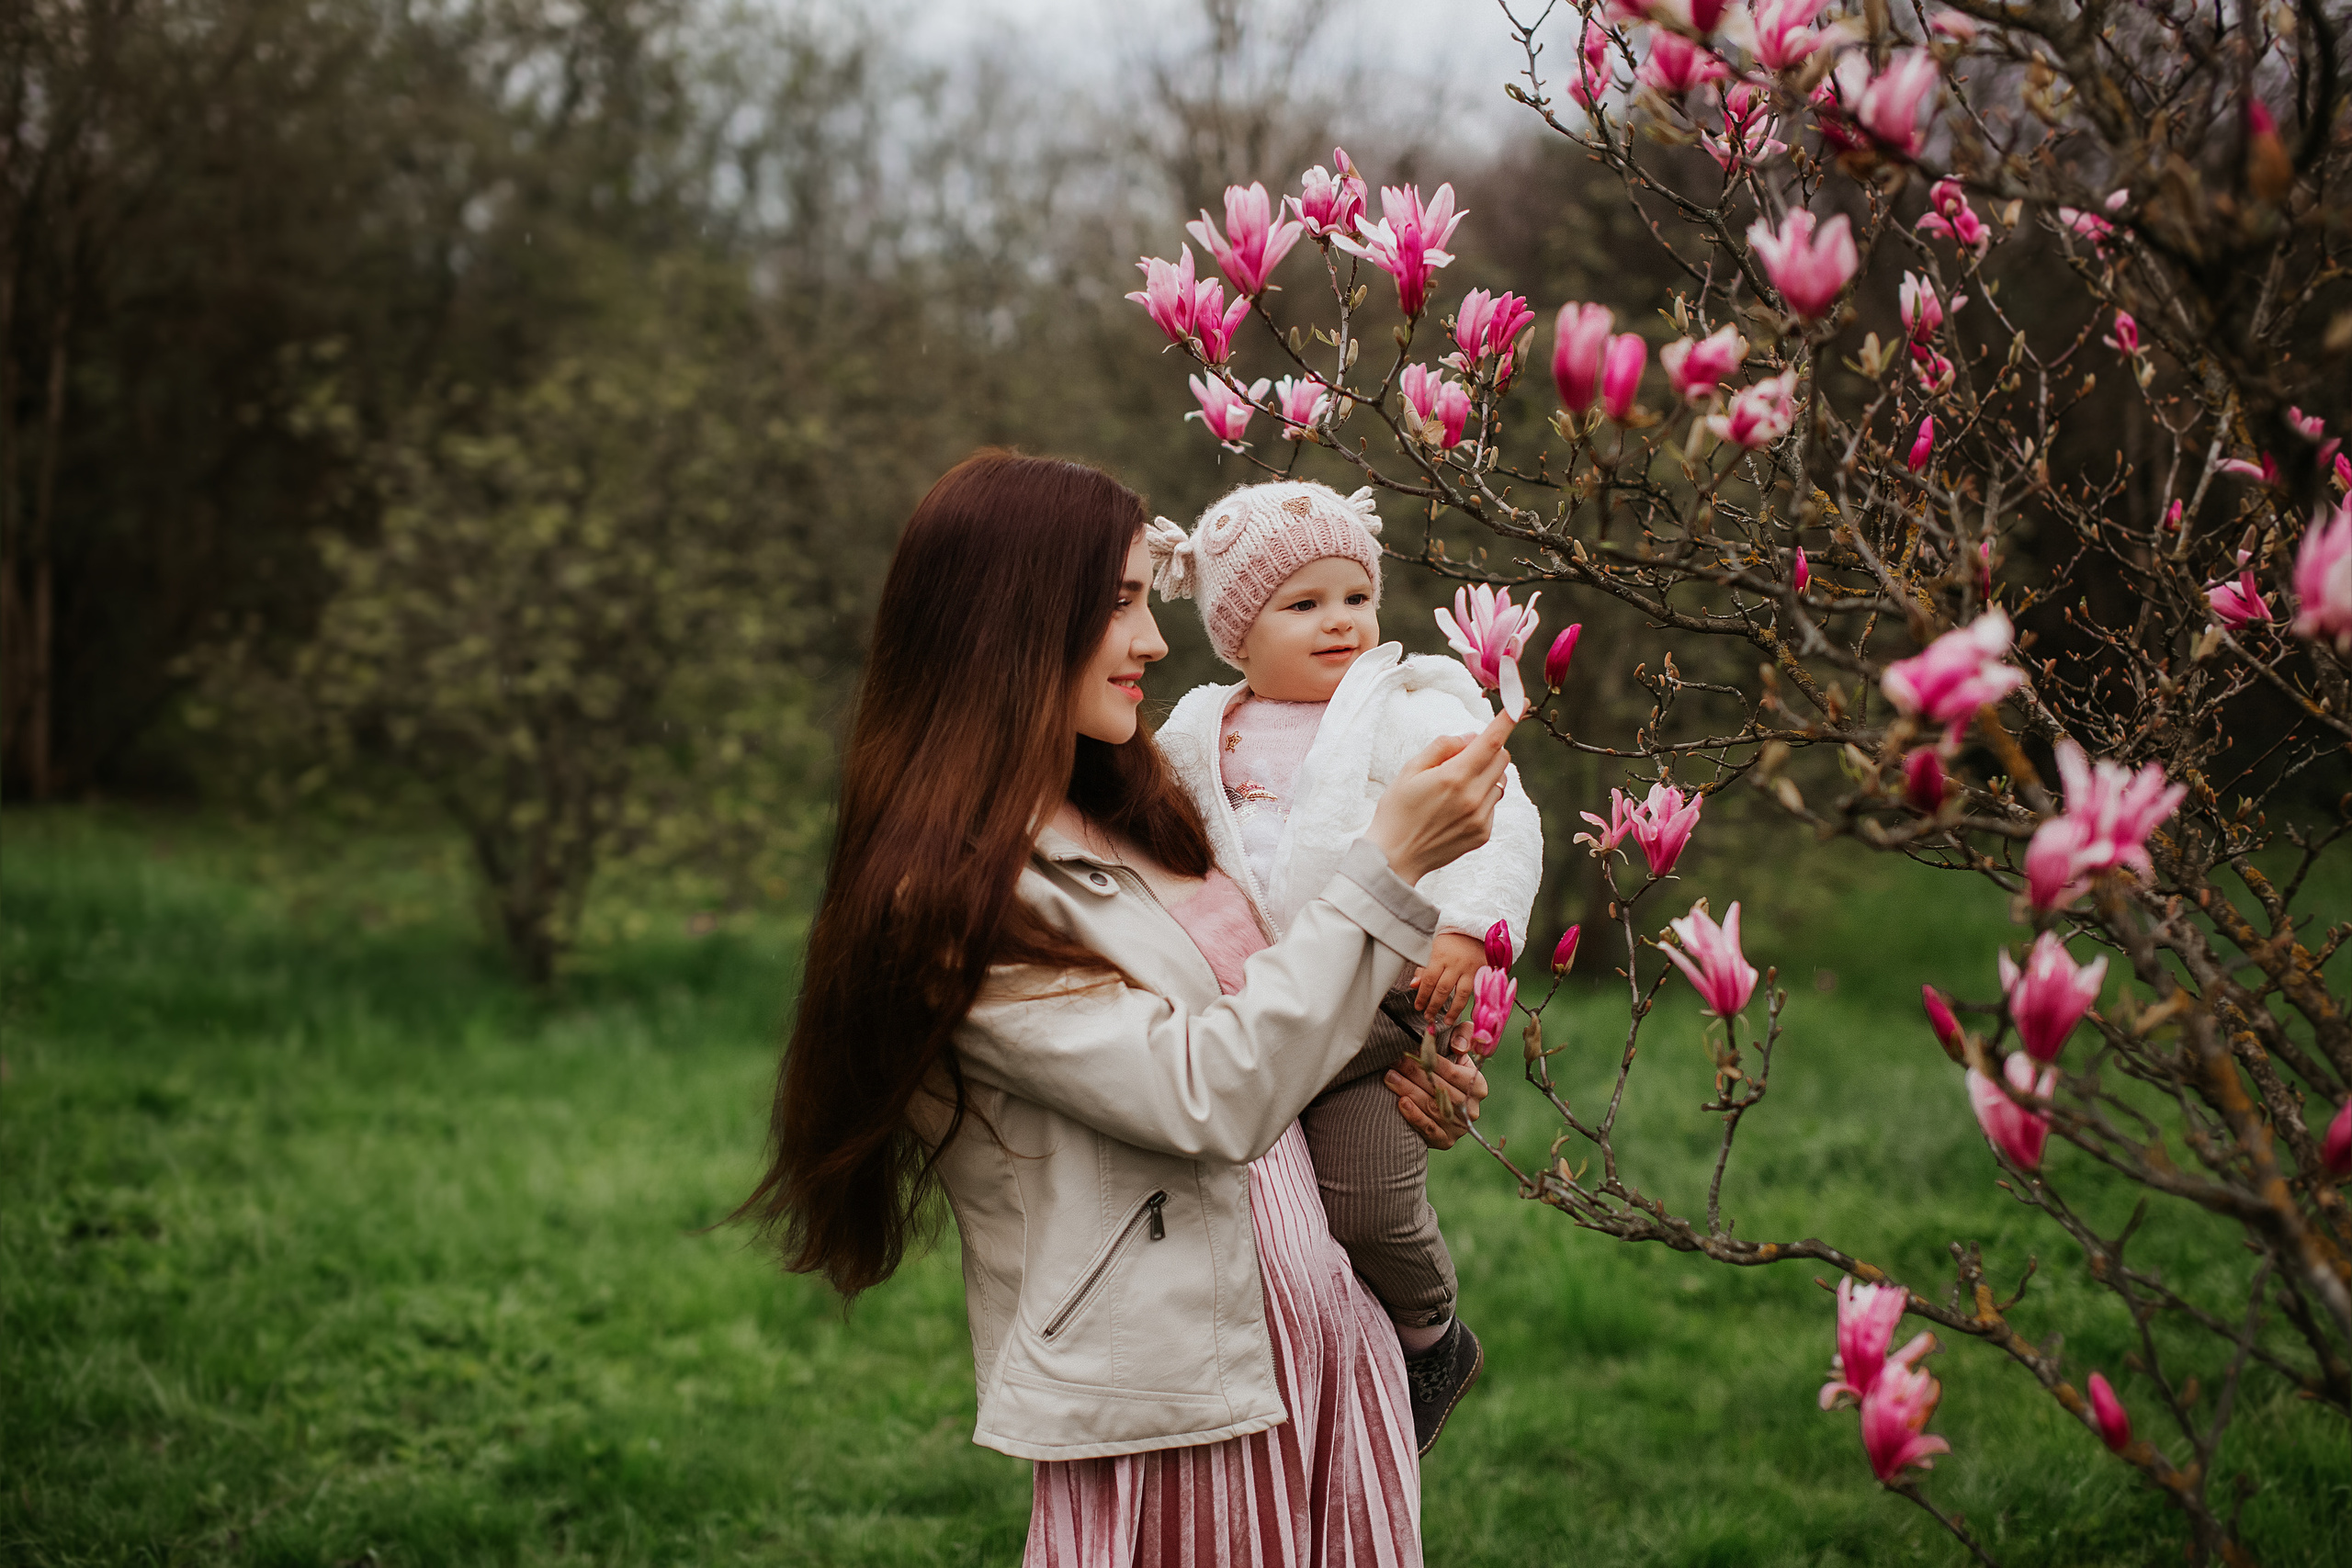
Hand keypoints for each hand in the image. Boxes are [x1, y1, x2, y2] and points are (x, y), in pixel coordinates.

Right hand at [1365, 709, 1515, 883]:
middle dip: (1489, 748)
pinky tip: (1456, 808)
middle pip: (1501, 758)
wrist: (1395, 857)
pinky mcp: (1483, 833)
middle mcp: (1473, 797)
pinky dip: (1482, 797)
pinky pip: (1493, 803)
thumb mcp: (1410, 770)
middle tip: (1462, 756)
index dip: (1509, 719)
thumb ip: (1442, 747)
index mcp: (1454, 776)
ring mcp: (1481, 817)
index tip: (1520, 702)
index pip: (1491, 741)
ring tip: (1456, 786)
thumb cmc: (1397, 810)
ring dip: (1486, 774)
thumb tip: (1470, 737)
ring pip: (1500, 781)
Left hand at [1386, 1050, 1488, 1150]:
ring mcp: (1459, 1127)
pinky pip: (1428, 1129)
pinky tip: (1401, 1103)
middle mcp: (1471, 1109)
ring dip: (1408, 1090)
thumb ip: (1462, 1036)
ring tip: (1390, 1077)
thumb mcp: (1457, 1052)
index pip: (1453, 1072)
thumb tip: (1458, 1046)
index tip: (1412, 1050)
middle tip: (1394, 1062)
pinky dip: (1414, 1116)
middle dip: (1415, 1073)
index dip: (1432, 1060)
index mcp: (1478, 1086)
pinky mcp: (1444, 1141)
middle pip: (1440, 1089)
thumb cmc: (1446, 1071)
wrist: (1439, 1105)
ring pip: (1432, 1107)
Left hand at [1408, 932, 1486, 1024]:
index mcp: (1440, 956)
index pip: (1429, 980)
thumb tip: (1414, 985)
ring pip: (1461, 994)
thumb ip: (1424, 969)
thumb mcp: (1434, 950)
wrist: (1475, 929)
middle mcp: (1456, 963)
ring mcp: (1470, 969)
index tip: (1418, 1006)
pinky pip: (1474, 992)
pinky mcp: (1481, 972)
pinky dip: (1467, 1003)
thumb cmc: (1452, 941)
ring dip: (1453, 1010)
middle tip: (1428, 1016)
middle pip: (1443, 989)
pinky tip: (1462, 1011)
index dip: (1422, 996)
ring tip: (1446, 1021)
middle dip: (1434, 1005)